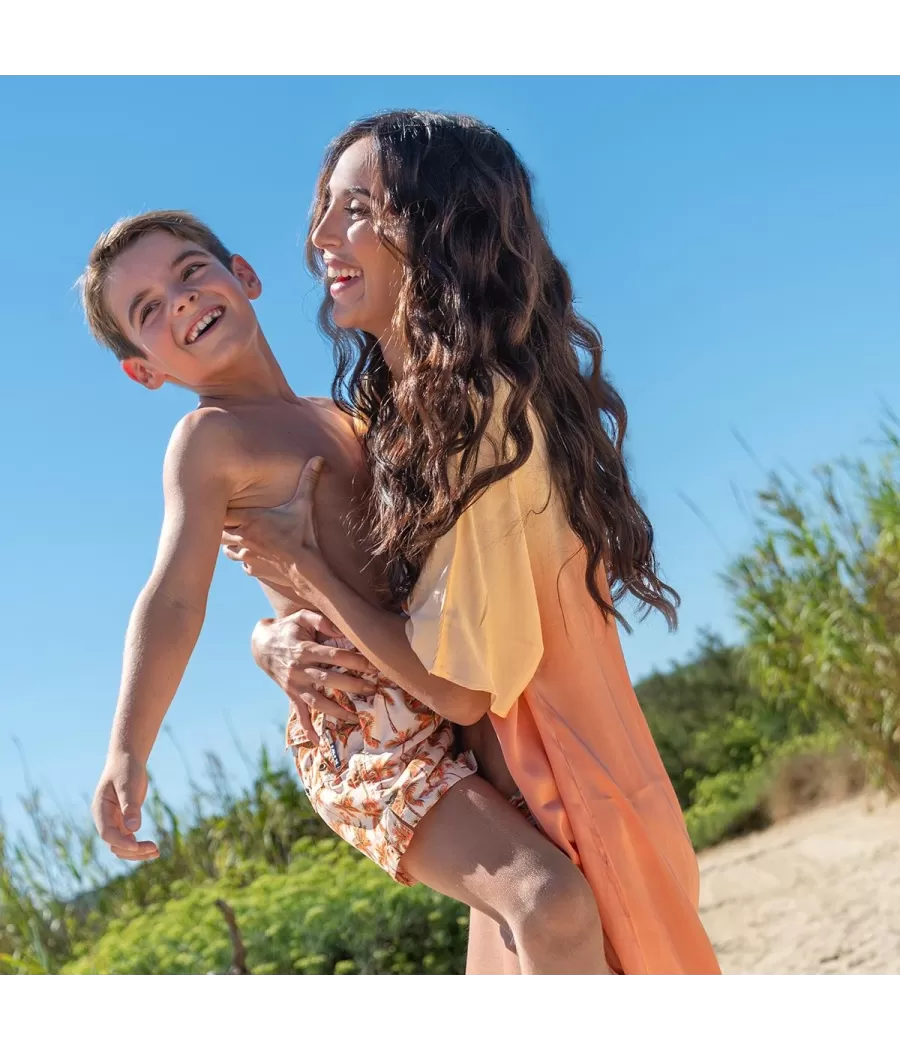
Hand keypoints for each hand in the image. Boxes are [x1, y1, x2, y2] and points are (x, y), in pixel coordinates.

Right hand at [91, 752, 157, 861]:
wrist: (127, 759)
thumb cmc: (126, 769)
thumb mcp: (128, 785)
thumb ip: (130, 806)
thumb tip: (134, 829)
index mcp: (100, 809)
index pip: (107, 833)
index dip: (121, 842)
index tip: (138, 846)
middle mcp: (105, 819)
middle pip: (114, 844)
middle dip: (132, 851)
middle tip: (154, 849)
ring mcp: (114, 822)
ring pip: (122, 846)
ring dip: (137, 852)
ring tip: (156, 852)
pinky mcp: (124, 821)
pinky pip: (130, 840)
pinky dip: (140, 846)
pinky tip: (153, 849)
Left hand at [221, 457, 327, 599]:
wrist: (306, 570)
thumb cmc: (303, 535)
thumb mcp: (304, 505)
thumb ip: (308, 481)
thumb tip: (318, 459)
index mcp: (250, 519)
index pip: (222, 512)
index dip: (223, 509)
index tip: (229, 506)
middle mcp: (242, 537)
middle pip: (218, 531)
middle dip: (224, 527)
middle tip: (233, 522)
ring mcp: (245, 555)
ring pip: (226, 550)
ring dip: (232, 544)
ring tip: (242, 538)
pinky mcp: (252, 570)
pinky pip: (242, 564)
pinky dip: (246, 560)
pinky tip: (256, 556)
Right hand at [251, 608, 378, 742]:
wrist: (261, 645)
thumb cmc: (288, 628)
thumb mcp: (301, 617)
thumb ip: (321, 620)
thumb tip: (342, 630)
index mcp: (304, 649)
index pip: (335, 656)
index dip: (355, 661)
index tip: (374, 665)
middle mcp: (299, 669)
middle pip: (330, 680)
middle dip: (353, 686)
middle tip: (373, 689)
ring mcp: (295, 685)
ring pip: (318, 702)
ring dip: (337, 711)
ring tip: (357, 717)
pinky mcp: (291, 695)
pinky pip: (299, 714)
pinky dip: (308, 729)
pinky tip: (318, 741)